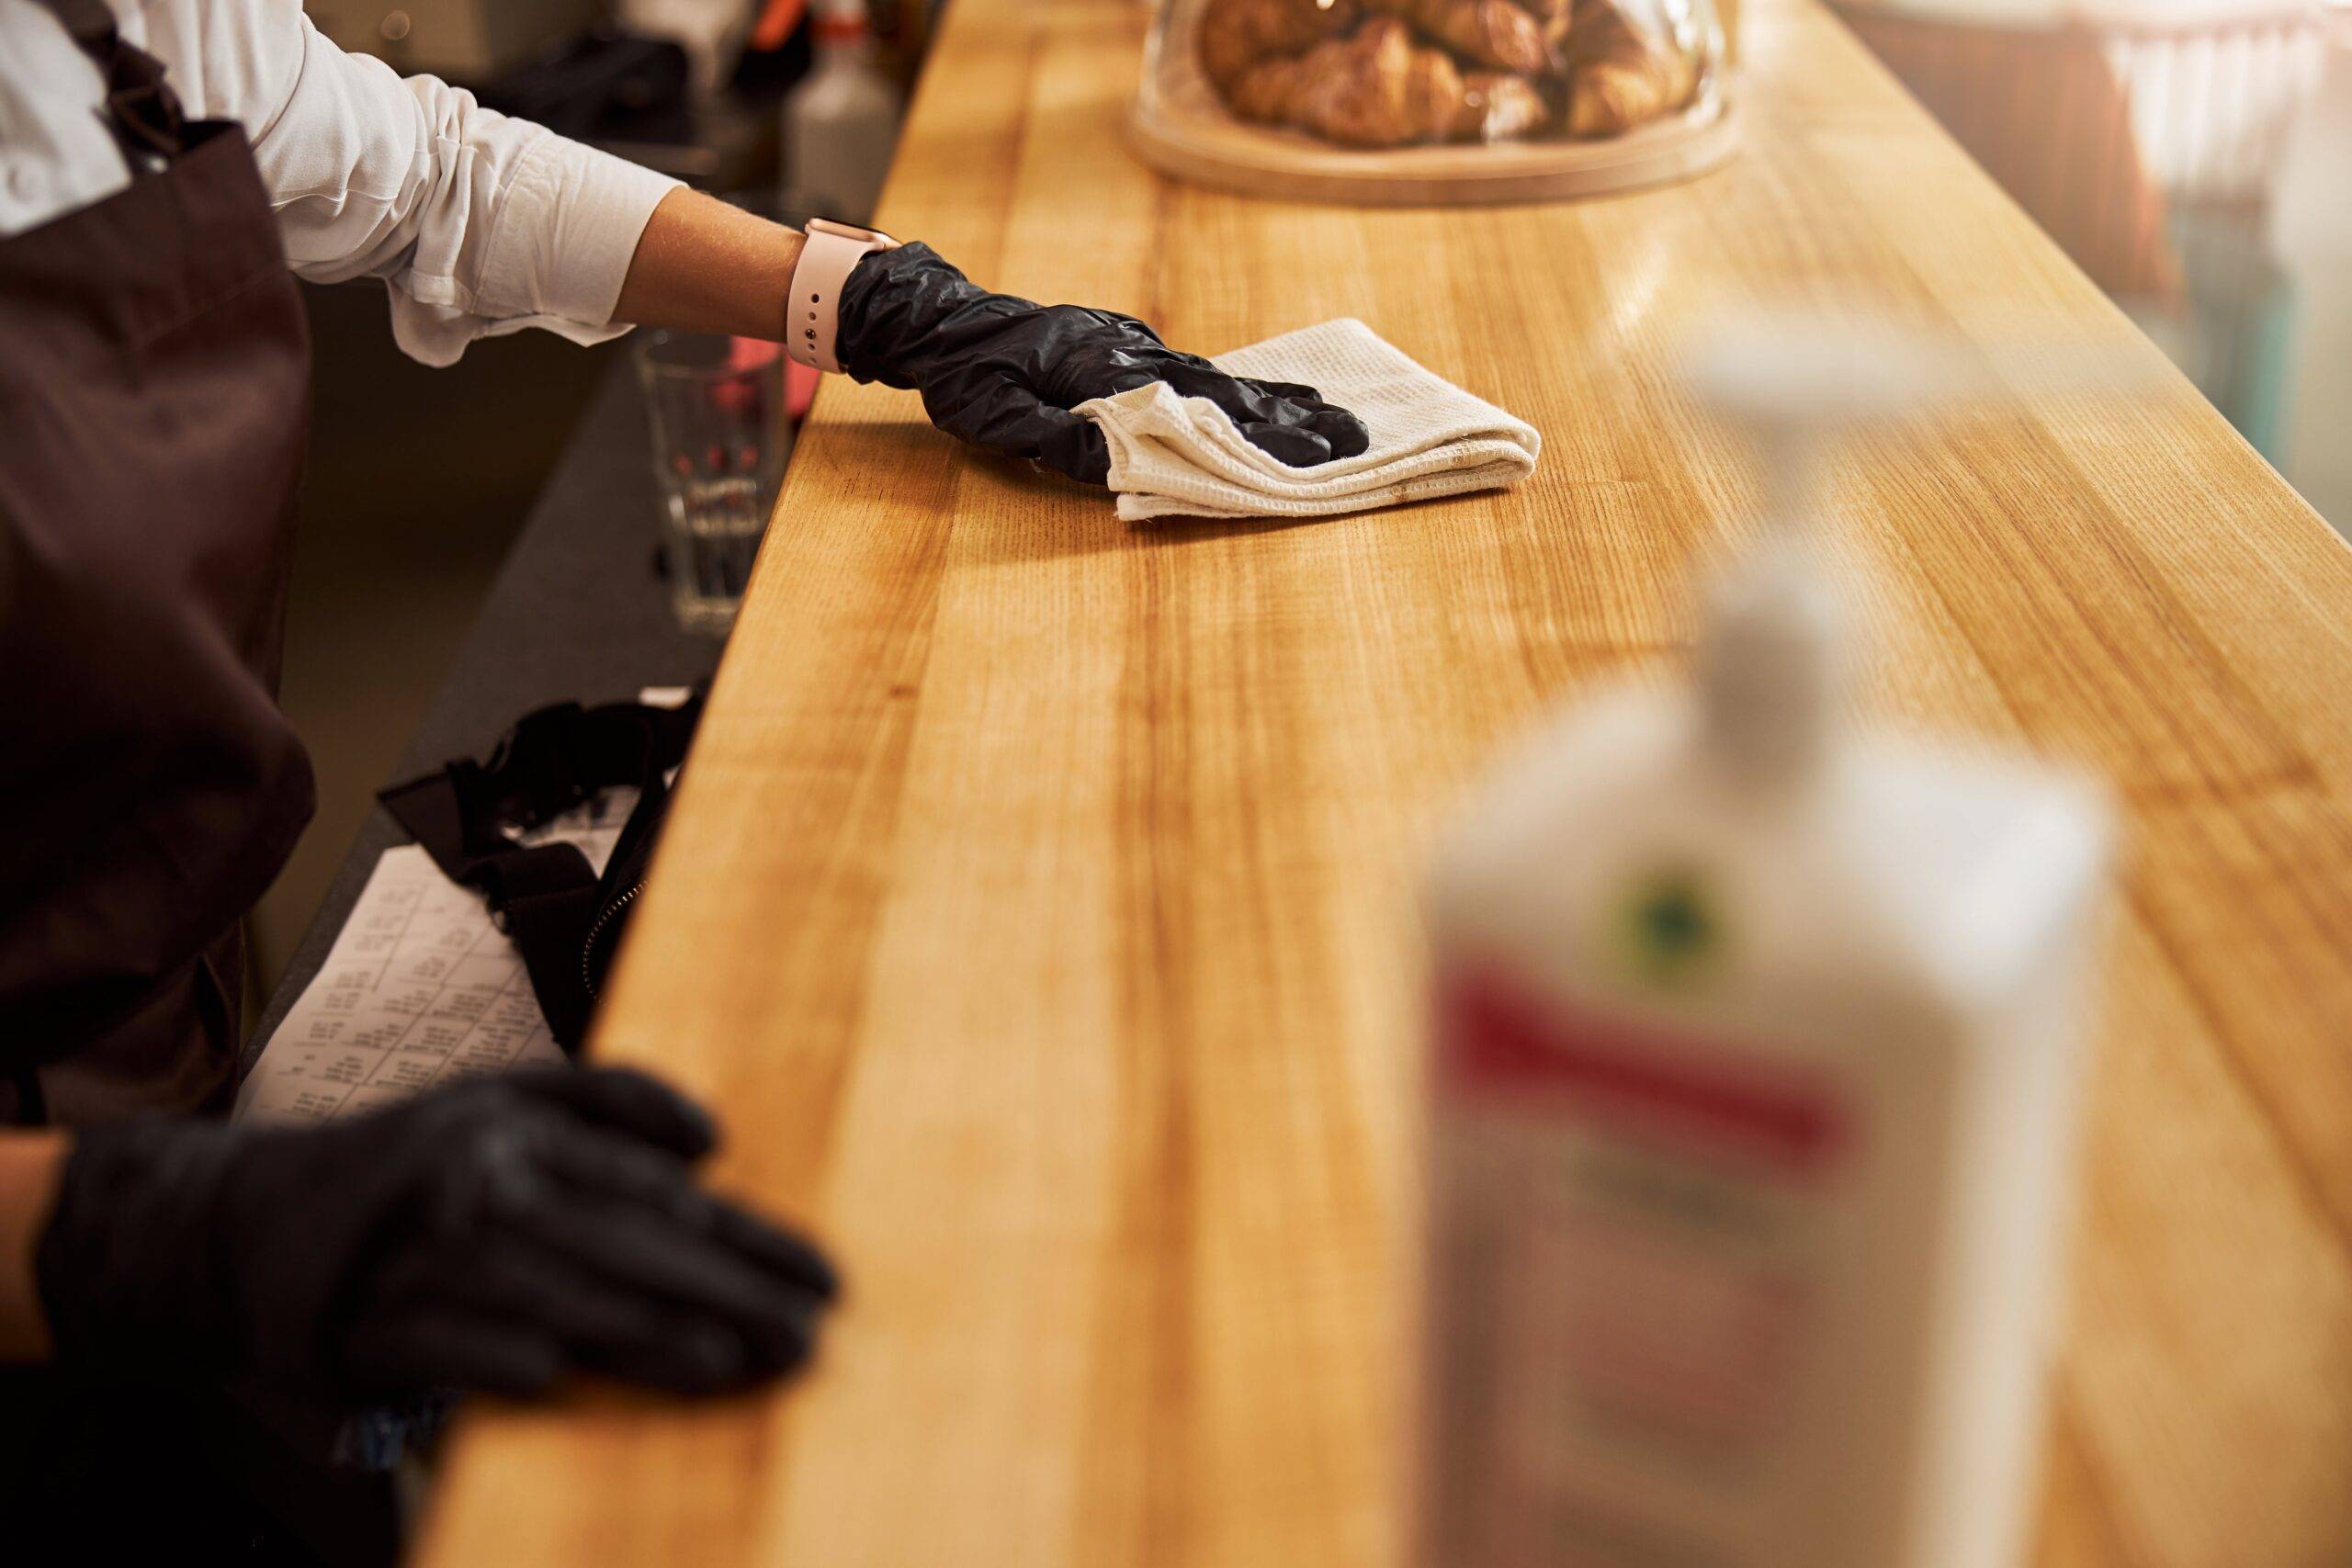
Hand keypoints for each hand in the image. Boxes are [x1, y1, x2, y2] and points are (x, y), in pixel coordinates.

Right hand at [35, 1068, 835, 1401]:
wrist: (245, 1219)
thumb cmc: (404, 1167)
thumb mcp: (503, 1101)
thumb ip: (610, 1101)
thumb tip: (709, 1135)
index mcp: (525, 1132)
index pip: (662, 1192)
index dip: (749, 1236)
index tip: (825, 1276)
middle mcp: (482, 1180)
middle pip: (623, 1240)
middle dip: (724, 1290)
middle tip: (806, 1332)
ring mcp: (421, 1253)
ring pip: (547, 1291)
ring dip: (636, 1330)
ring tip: (723, 1359)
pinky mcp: (364, 1323)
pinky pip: (435, 1341)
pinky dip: (487, 1354)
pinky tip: (549, 1375)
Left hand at [837, 242, 1371, 485]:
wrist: (938, 318)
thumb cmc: (963, 376)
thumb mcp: (997, 419)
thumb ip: (1061, 442)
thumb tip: (1123, 466)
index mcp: (1106, 371)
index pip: (1196, 411)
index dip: (1256, 436)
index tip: (1312, 452)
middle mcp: (1130, 351)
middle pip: (1222, 390)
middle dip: (1288, 418)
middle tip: (1351, 437)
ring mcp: (1131, 344)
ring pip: (1213, 376)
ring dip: (1270, 400)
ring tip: (1329, 415)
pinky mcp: (1123, 344)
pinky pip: (1190, 369)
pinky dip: (1235, 384)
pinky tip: (1265, 397)